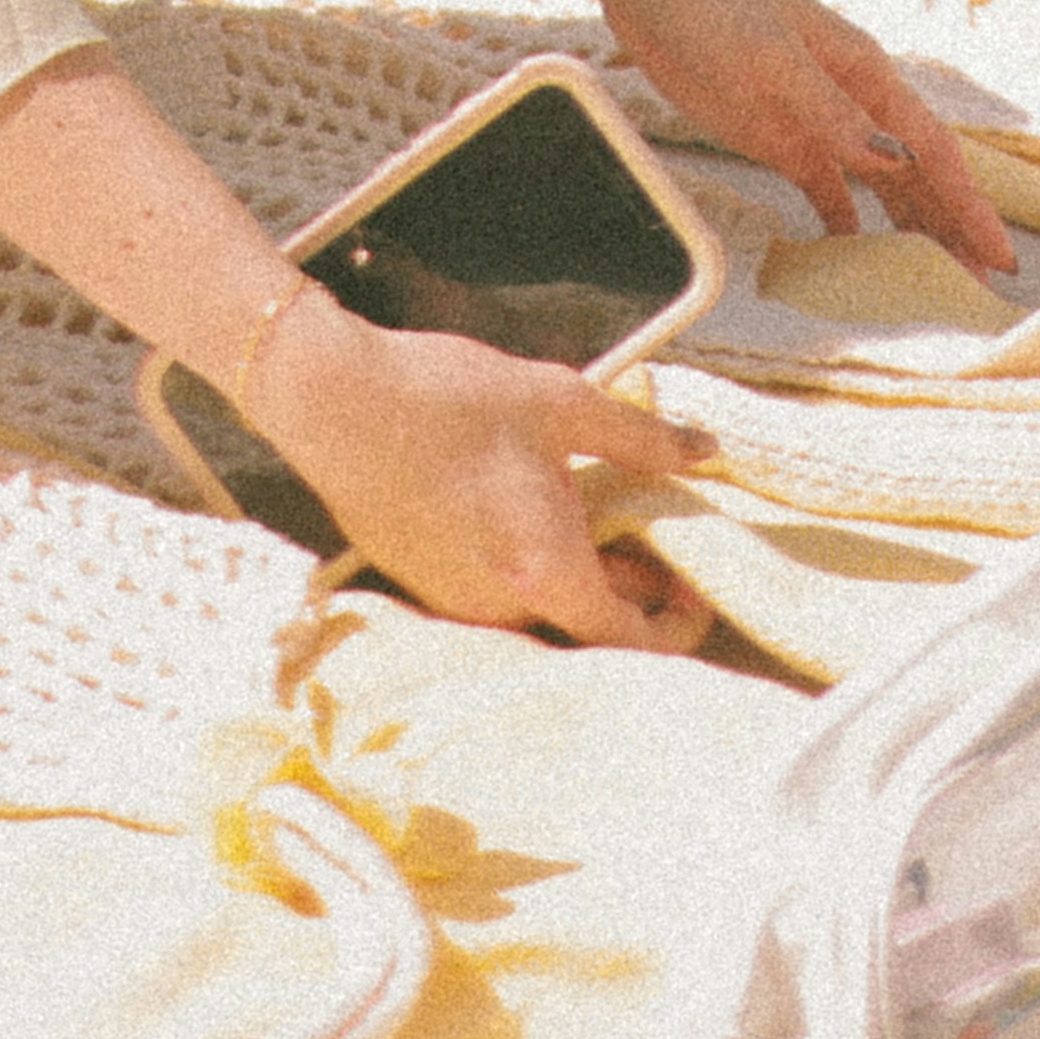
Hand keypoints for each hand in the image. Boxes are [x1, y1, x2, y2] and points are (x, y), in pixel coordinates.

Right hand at [237, 294, 708, 646]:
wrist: (336, 402)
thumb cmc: (449, 399)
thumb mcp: (562, 402)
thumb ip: (641, 436)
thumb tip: (703, 450)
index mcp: (546, 571)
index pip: (628, 640)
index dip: (674, 628)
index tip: (691, 595)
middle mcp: (501, 605)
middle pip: (582, 626)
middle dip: (624, 592)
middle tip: (651, 548)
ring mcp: (455, 601)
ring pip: (536, 609)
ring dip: (572, 578)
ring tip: (588, 520)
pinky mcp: (421, 584)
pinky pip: (492, 594)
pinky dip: (523, 569)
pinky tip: (523, 512)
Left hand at [603, 0, 1016, 280]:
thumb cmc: (713, 2)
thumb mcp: (769, 56)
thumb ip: (828, 109)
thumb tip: (893, 161)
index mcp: (866, 72)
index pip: (932, 150)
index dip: (968, 204)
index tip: (999, 253)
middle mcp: (854, 100)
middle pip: (917, 176)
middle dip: (951, 230)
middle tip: (981, 290)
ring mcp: (818, 122)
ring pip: (880, 188)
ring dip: (909, 234)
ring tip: (934, 287)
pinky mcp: (780, 138)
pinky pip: (827, 192)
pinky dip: (846, 228)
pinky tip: (858, 264)